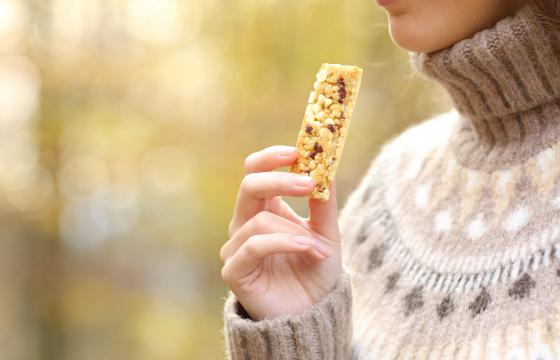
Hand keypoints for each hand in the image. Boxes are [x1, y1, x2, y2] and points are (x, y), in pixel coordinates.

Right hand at [220, 145, 341, 320]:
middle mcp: (245, 223)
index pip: (255, 171)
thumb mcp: (326, 233)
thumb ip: (324, 203)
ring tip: (319, 247)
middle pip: (249, 185)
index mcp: (264, 208)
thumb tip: (327, 166)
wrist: (311, 315)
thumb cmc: (315, 272)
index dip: (271, 157)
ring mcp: (236, 246)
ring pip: (260, 220)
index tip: (298, 150)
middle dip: (280, 180)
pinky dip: (284, 243)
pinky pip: (254, 245)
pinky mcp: (234, 270)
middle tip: (309, 183)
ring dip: (296, 231)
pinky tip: (308, 249)